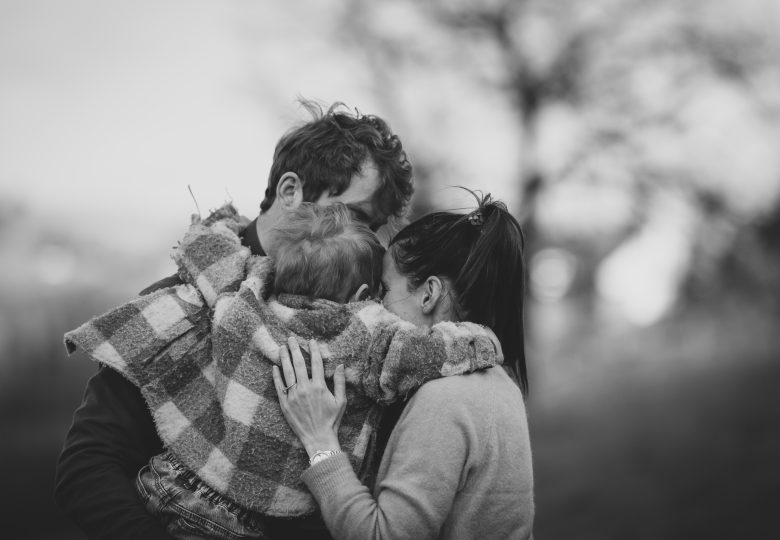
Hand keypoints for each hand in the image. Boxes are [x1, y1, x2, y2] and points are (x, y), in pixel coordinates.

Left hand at [273, 337, 346, 457]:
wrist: (318, 438)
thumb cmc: (332, 420)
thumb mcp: (341, 401)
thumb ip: (340, 382)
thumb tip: (341, 365)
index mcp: (320, 387)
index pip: (316, 363)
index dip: (314, 350)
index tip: (311, 341)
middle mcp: (305, 389)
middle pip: (299, 364)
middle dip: (295, 349)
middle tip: (291, 338)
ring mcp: (293, 396)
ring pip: (287, 372)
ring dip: (284, 359)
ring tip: (282, 348)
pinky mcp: (285, 404)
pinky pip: (279, 387)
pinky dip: (276, 376)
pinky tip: (274, 367)